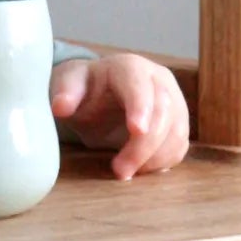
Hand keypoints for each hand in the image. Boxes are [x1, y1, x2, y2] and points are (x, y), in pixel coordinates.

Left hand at [49, 54, 189, 179]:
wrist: (98, 97)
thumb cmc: (84, 89)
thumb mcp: (69, 85)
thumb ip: (66, 91)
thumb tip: (61, 106)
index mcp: (130, 67)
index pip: (140, 85)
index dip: (141, 107)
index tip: (136, 131)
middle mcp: (158, 80)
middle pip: (163, 111)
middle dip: (144, 145)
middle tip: (120, 171)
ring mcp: (174, 101)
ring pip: (177, 131)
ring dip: (155, 157)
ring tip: (126, 173)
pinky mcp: (178, 123)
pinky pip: (179, 145)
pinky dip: (163, 161)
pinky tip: (141, 169)